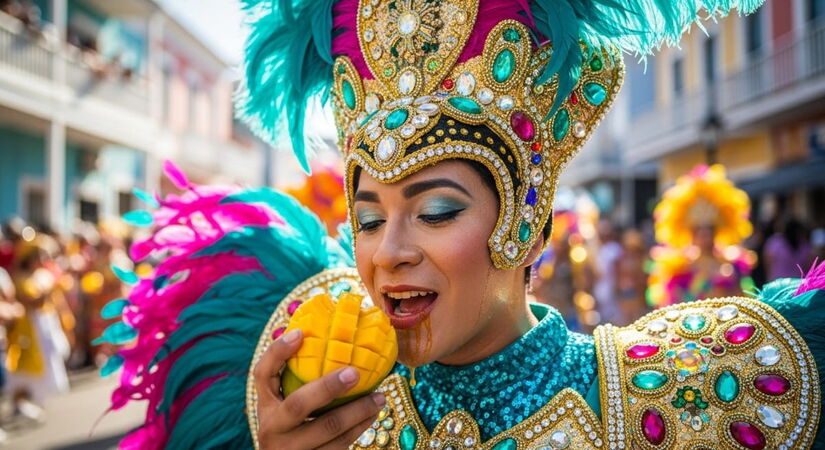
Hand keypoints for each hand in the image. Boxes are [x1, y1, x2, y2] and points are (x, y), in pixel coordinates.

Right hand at [254, 329, 386, 449]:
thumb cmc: (289, 429)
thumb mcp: (281, 407)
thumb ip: (292, 380)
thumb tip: (319, 338)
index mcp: (265, 407)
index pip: (262, 374)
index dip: (278, 352)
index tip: (299, 333)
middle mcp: (272, 429)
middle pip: (298, 404)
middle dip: (328, 386)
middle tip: (355, 372)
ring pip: (328, 428)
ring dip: (358, 410)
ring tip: (379, 397)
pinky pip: (340, 444)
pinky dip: (360, 427)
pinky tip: (371, 415)